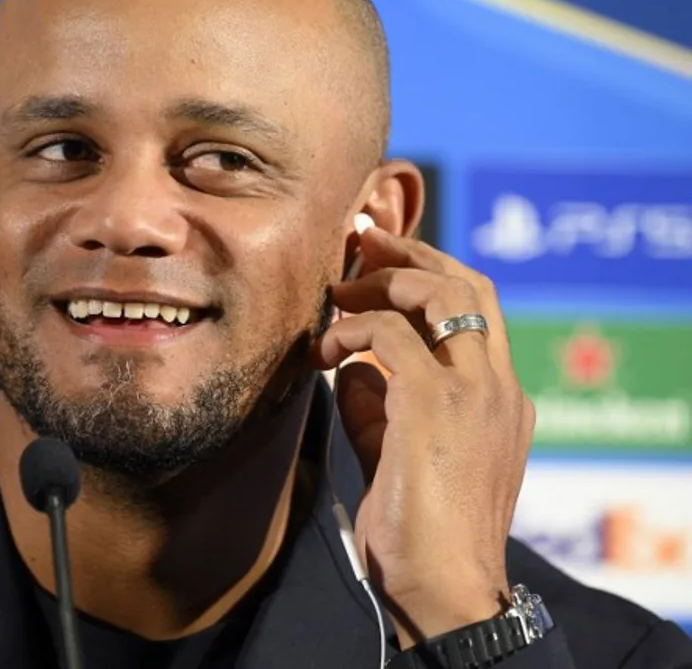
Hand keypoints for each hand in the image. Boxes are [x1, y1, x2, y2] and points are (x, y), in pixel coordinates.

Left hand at [314, 219, 534, 647]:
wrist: (444, 587)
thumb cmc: (419, 533)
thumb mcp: (397, 454)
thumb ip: (379, 407)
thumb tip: (350, 370)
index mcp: (502, 401)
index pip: (477, 311)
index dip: (429, 273)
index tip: (378, 258)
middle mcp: (499, 387)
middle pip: (469, 285)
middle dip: (412, 252)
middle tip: (361, 238)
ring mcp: (475, 392)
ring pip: (441, 294)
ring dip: (382, 282)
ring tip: (338, 294)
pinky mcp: (436, 403)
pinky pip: (388, 337)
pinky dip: (349, 332)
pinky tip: (323, 354)